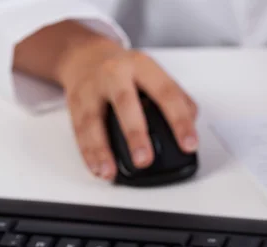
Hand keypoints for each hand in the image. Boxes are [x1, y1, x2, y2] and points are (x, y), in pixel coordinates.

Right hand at [57, 37, 197, 179]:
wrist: (86, 55)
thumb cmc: (126, 70)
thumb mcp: (154, 73)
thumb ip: (177, 97)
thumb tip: (191, 123)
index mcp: (142, 66)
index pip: (166, 93)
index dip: (180, 121)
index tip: (189, 145)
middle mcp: (115, 74)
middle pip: (125, 102)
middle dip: (135, 134)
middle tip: (145, 160)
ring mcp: (91, 88)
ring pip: (94, 120)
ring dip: (102, 149)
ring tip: (110, 171)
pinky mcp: (74, 104)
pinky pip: (79, 131)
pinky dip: (88, 153)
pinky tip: (98, 168)